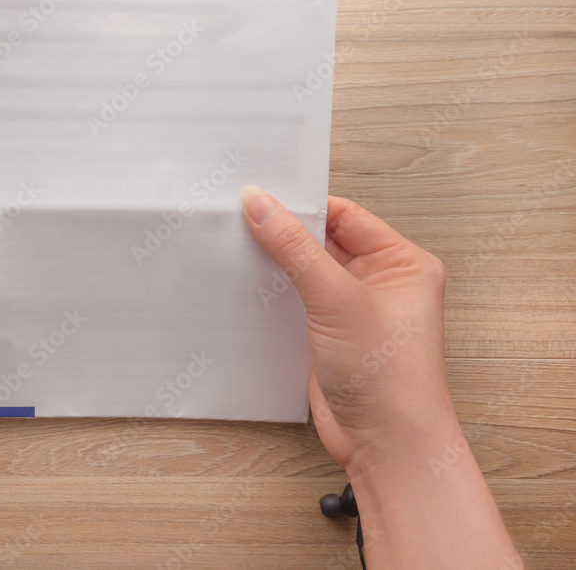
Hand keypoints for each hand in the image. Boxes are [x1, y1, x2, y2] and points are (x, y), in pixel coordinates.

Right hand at [241, 187, 456, 472]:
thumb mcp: (337, 299)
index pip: (345, 215)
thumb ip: (295, 249)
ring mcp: (353, 310)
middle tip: (243, 220)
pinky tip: (248, 287)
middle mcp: (381, 282)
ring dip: (276, 265)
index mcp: (402, 262)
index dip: (303, 205)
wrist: (386, 444)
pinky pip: (296, 301)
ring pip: (305, 271)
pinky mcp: (329, 334)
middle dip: (284, 234)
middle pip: (322, 241)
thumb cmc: (391, 378)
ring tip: (239, 250)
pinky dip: (273, 294)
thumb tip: (262, 206)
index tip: (261, 197)